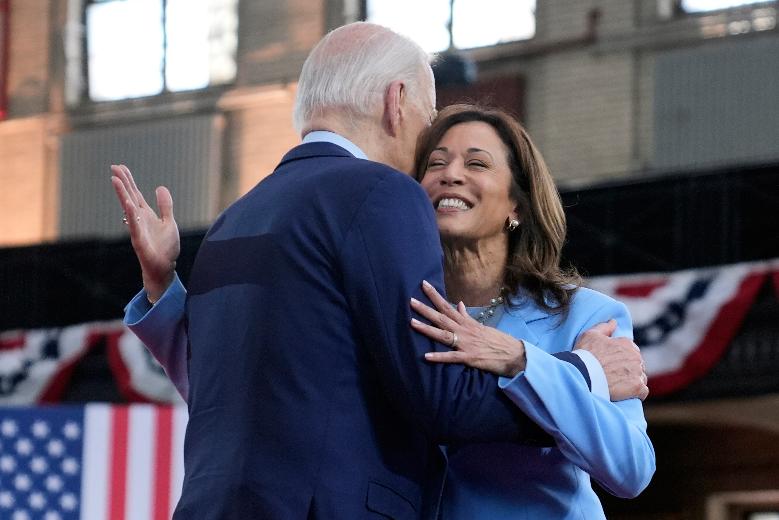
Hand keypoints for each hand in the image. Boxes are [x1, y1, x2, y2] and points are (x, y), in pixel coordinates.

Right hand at [110, 164, 179, 302]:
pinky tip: (128, 204)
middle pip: (129, 197)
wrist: (164, 268)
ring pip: (128, 208)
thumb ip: (165, 206)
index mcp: (146, 215)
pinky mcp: (139, 241)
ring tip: (115, 179)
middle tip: (113, 167)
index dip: (128, 180)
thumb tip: (160, 187)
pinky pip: (134, 226)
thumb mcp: (169, 222)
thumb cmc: (165, 248)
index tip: (120, 167)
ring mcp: (137, 229)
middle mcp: (139, 220)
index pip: (135, 194)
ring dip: (122, 194)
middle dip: (122, 182)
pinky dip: (131, 215)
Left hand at [410, 281, 525, 376]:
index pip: (447, 306)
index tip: (423, 284)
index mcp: (466, 322)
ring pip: (443, 334)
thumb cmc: (497, 340)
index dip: (434, 295)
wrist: (514, 354)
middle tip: (410, 300)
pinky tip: (426, 357)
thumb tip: (458, 303)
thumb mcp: (481, 325)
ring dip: (427, 329)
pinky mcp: (469, 358)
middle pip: (441, 317)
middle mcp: (464, 330)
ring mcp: (466, 343)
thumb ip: (467, 316)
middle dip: (425, 309)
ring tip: (412, 323)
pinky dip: (439, 357)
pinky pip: (451, 357)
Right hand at [574, 320, 648, 400]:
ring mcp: (637, 372)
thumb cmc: (586, 354)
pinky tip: (626, 393)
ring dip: (633, 381)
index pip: (631, 350)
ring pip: (641, 377)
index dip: (622, 357)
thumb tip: (614, 322)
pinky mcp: (637, 387)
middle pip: (637, 364)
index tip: (612, 364)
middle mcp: (636, 357)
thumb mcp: (591, 335)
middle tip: (615, 375)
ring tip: (619, 385)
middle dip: (629, 369)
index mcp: (627, 344)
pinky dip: (637, 393)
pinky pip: (643, 391)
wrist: (583, 374)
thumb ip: (605, 327)